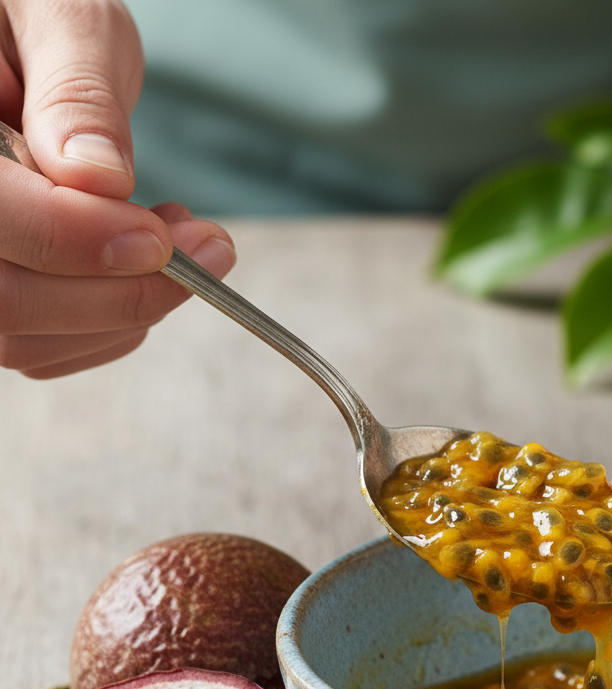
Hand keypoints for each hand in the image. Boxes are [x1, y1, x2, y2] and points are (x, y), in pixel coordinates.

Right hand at [0, 0, 235, 377]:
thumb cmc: (33, 9)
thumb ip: (77, 92)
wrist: (20, 43)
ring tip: (179, 245)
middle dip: (122, 292)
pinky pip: (42, 346)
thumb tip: (97, 176)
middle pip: (8, 301)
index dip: (78, 240)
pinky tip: (146, 270)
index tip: (164, 236)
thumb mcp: (61, 16)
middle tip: (206, 250)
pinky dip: (113, 327)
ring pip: (25, 337)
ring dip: (126, 312)